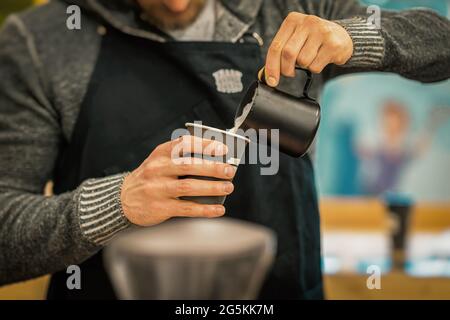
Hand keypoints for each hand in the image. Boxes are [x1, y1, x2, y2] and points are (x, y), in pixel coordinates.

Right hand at [120, 135, 236, 225]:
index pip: (183, 144)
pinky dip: (205, 209)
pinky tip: (219, 209)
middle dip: (213, 168)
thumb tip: (217, 161)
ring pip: (189, 187)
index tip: (222, 148)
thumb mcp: (160, 162)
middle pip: (189, 166)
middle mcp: (157, 169)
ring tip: (228, 187)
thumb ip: (181, 159)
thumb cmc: (151, 178)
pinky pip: (186, 209)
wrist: (123, 200)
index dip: (205, 145)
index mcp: (160, 154)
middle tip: (230, 170)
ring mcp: (157, 189)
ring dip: (212, 187)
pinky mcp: (160, 208)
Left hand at [263, 12, 353, 85]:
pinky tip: (320, 59)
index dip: (271, 66)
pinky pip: (315, 66)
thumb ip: (280, 53)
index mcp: (292, 20)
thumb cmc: (313, 40)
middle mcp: (307, 22)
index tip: (271, 81)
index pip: (276, 46)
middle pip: (288, 54)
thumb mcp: (295, 40)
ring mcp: (321, 32)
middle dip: (286, 69)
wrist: (342, 36)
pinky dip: (315, 68)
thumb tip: (265, 76)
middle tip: (290, 73)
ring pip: (302, 61)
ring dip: (304, 67)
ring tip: (310, 58)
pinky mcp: (332, 44)